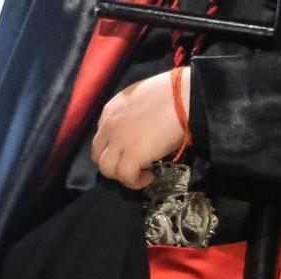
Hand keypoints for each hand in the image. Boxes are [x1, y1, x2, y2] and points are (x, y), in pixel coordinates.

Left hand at [92, 70, 184, 189]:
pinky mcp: (132, 154)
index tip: (132, 153)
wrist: (182, 97)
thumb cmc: (170, 94)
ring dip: (124, 176)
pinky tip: (150, 176)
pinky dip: (137, 181)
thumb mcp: (140, 99)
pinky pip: (126, 177)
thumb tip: (140, 128)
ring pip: (107, 170)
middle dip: (115, 167)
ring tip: (143, 173)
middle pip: (98, 157)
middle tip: (135, 167)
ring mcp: (119, 141)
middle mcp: (108, 126)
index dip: (114, 151)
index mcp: (110, 110)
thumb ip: (132, 114)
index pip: (101, 139)